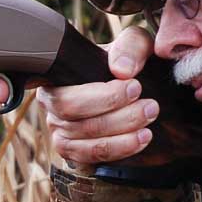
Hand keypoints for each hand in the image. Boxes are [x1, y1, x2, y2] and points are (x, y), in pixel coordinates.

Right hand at [35, 25, 159, 166]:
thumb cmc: (126, 62)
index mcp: (56, 77)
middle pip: (76, 119)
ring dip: (123, 134)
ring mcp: (60, 131)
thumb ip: (130, 47)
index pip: (68, 94)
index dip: (101, 96)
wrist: (132, 86)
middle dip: (118, 115)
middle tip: (149, 105)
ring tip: (150, 120)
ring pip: (87, 139)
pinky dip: (119, 149)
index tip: (135, 86)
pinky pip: (92, 156)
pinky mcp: (74, 151)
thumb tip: (122, 70)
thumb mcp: (134, 45)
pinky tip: (141, 138)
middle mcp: (52, 106)